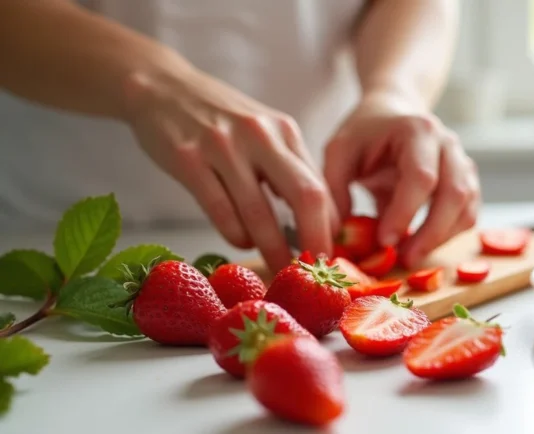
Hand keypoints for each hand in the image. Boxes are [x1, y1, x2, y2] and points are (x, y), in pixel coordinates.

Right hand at [121, 68, 337, 270]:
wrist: (162, 88)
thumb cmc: (221, 120)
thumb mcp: (264, 133)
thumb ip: (289, 169)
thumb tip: (320, 220)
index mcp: (285, 131)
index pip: (320, 186)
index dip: (329, 226)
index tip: (329, 253)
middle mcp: (260, 136)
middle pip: (304, 195)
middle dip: (314, 240)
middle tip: (313, 271)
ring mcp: (223, 146)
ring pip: (259, 211)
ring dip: (272, 248)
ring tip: (278, 269)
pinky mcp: (188, 158)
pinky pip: (220, 209)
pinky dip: (235, 233)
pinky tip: (241, 241)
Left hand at [324, 92, 479, 266]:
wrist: (392, 111)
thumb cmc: (364, 133)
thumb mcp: (339, 152)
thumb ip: (335, 191)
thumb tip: (340, 237)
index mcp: (418, 130)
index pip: (421, 177)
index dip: (405, 212)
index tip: (384, 241)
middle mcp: (448, 144)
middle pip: (455, 194)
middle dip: (431, 233)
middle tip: (404, 259)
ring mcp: (463, 162)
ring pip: (467, 207)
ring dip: (442, 238)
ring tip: (410, 256)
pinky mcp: (467, 181)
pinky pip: (469, 213)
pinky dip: (449, 234)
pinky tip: (423, 244)